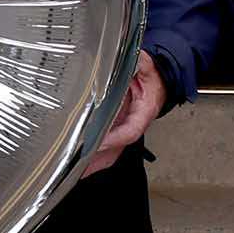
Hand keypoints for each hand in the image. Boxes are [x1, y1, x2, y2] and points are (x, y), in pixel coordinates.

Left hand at [75, 54, 166, 183]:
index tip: (97, 142)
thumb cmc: (152, 74)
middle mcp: (135, 124)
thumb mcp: (146, 64)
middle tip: (78, 170)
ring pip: (112, 152)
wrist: (159, 78)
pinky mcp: (118, 127)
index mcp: (144, 111)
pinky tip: (80, 162)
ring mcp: (125, 128)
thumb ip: (139, 63)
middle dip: (98, 161)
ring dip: (94, 163)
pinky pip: (108, 146)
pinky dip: (95, 155)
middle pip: (118, 149)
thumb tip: (132, 60)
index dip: (114, 139)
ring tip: (73, 172)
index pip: (130, 131)